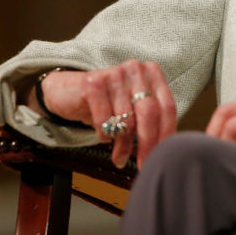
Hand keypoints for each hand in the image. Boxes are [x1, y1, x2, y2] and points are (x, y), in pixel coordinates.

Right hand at [34, 60, 175, 168]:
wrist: (68, 91)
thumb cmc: (107, 102)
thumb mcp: (132, 108)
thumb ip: (150, 121)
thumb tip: (164, 151)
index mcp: (152, 74)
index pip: (167, 107)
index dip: (167, 135)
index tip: (163, 156)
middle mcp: (136, 70)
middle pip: (150, 113)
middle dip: (148, 144)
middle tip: (143, 165)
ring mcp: (115, 74)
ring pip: (127, 120)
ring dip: (123, 146)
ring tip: (120, 156)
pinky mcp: (93, 83)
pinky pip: (105, 120)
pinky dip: (105, 135)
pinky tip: (104, 137)